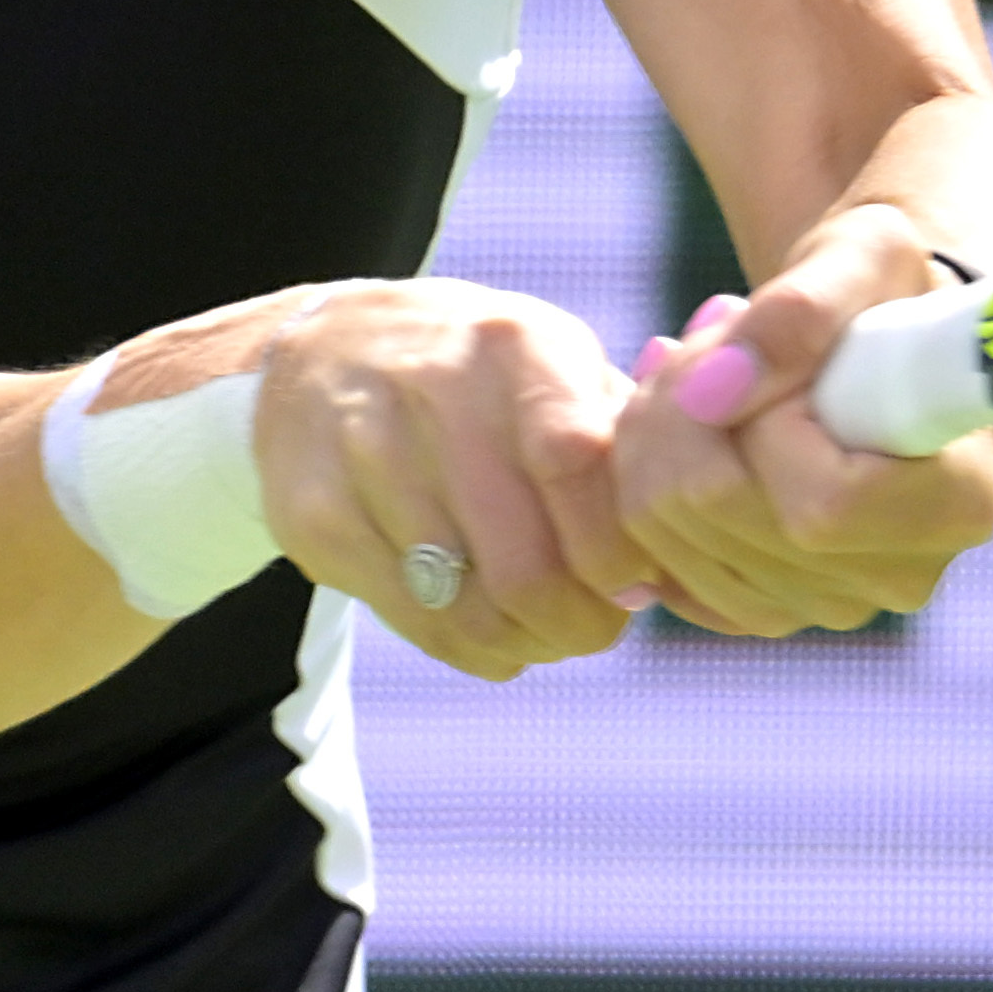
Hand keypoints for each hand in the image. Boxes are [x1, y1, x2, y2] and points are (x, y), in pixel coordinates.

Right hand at [242, 277, 651, 678]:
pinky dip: (469, 647)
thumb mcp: (553, 364)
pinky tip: (487, 626)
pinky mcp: (315, 515)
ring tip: (546, 630)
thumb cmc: (476, 375)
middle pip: (526, 565)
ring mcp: (363, 453)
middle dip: (581, 624)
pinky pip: (417, 623)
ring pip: (470, 610)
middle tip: (598, 627)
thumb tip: (677, 560)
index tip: (633, 579)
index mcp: (513, 344)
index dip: (616, 549)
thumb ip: (622, 443)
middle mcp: (432, 387)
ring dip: (528, 642)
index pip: (578, 465)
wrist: (320, 352)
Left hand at [616, 208, 992, 633]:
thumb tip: (711, 392)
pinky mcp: (765, 606)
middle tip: (707, 331)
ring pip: (664, 534)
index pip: (816, 505)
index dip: (762, 416)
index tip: (771, 344)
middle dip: (680, 403)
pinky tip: (681, 417)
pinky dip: (642, 475)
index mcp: (957, 504)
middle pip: (717, 513)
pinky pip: (652, 557)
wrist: (884, 339)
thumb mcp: (865, 255)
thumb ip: (800, 311)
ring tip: (700, 362)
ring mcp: (828, 604)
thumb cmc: (890, 287)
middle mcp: (900, 577)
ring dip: (654, 429)